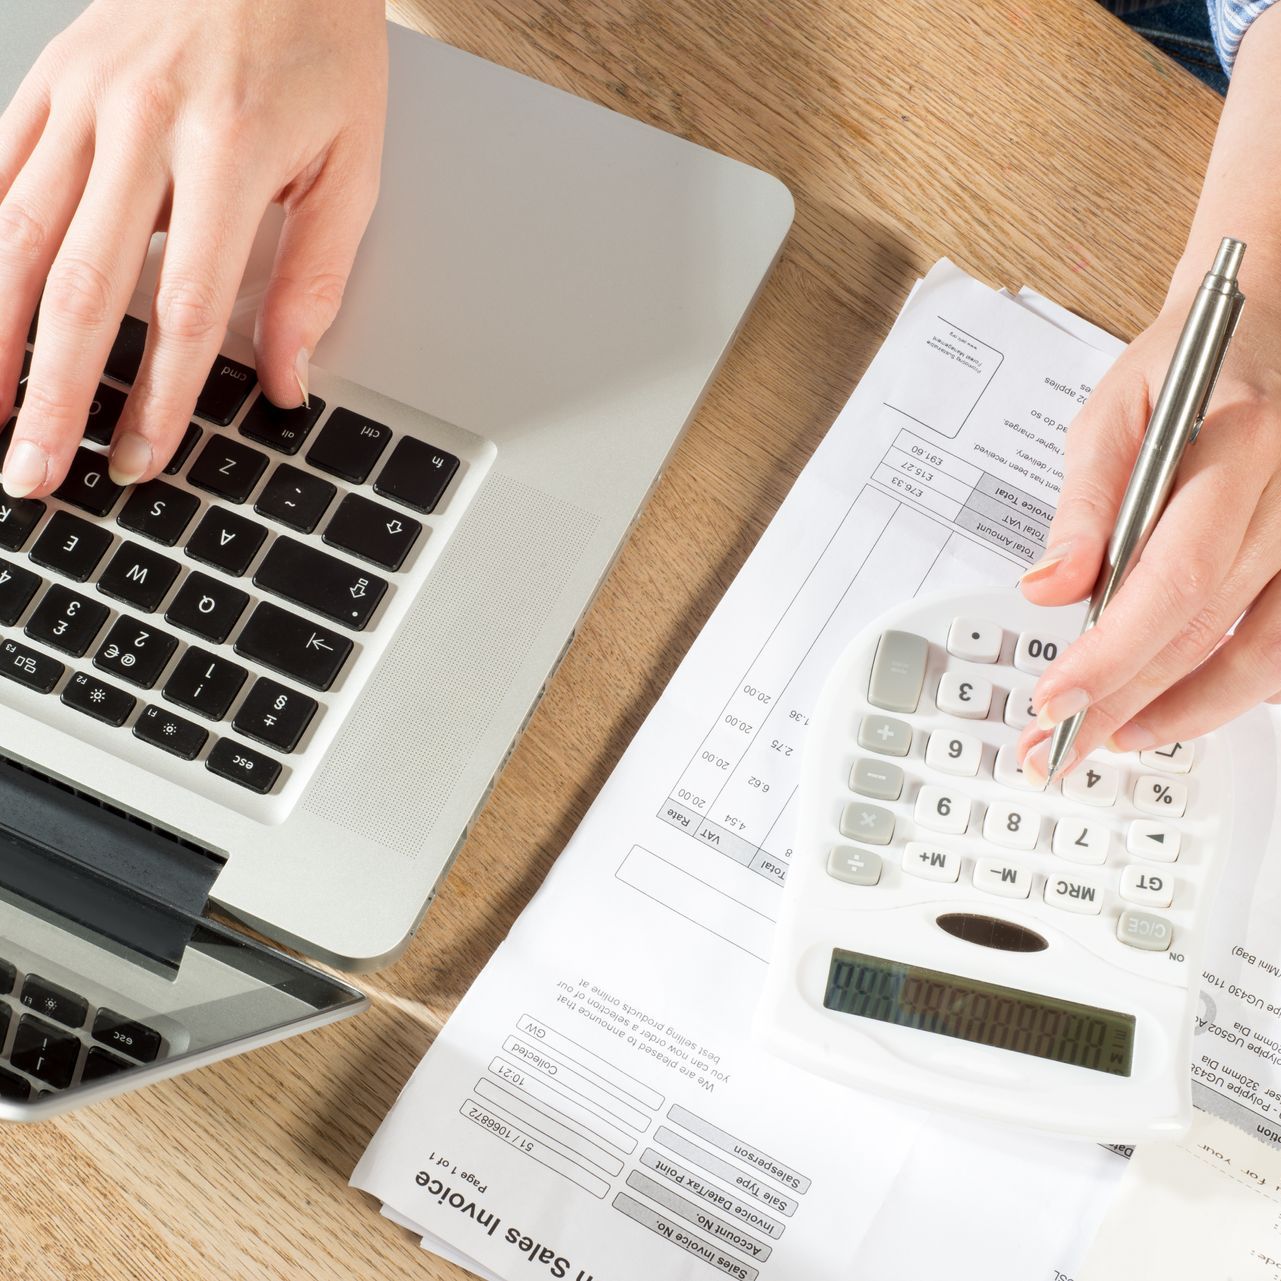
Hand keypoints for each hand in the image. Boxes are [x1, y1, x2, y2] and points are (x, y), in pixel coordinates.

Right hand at [0, 0, 386, 496]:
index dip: (159, 399)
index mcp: (230, 155)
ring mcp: (82, 99)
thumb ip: (316, 280)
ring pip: (17, 236)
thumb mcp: (351, 167)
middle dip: (54, 395)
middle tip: (32, 473)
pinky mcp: (48, 80)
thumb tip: (287, 380)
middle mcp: (142, 127)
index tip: (138, 461)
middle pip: (85, 289)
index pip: (186, 310)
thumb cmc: (317, 45)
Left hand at [1017, 288, 1280, 780]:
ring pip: (1261, 654)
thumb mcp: (1113, 410)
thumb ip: (1083, 503)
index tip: (1057, 699)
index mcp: (1241, 445)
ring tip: (1112, 739)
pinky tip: (1175, 707)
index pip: (1174, 577)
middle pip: (1208, 628)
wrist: (1267, 329)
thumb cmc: (1188, 366)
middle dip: (1126, 699)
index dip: (1113, 653)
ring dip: (1182, 712)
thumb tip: (1048, 589)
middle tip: (1059, 745)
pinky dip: (1232, 687)